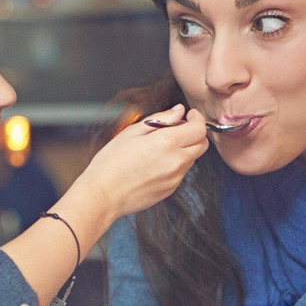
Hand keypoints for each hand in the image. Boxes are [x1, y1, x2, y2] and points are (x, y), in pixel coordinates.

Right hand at [76, 104, 208, 219]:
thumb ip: (161, 118)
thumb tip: (179, 111)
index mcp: (167, 142)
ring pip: (192, 158)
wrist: (103, 194)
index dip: (197, 118)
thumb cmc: (111, 162)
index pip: (199, 128)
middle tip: (177, 129)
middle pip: (202, 144)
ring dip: (184, 149)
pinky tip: (154, 164)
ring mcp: (175, 178)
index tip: (189, 115)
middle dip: (195, 133)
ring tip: (159, 148)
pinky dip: (175, 164)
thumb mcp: (132, 132)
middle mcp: (176, 161)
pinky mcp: (170, 189)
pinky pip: (181, 172)